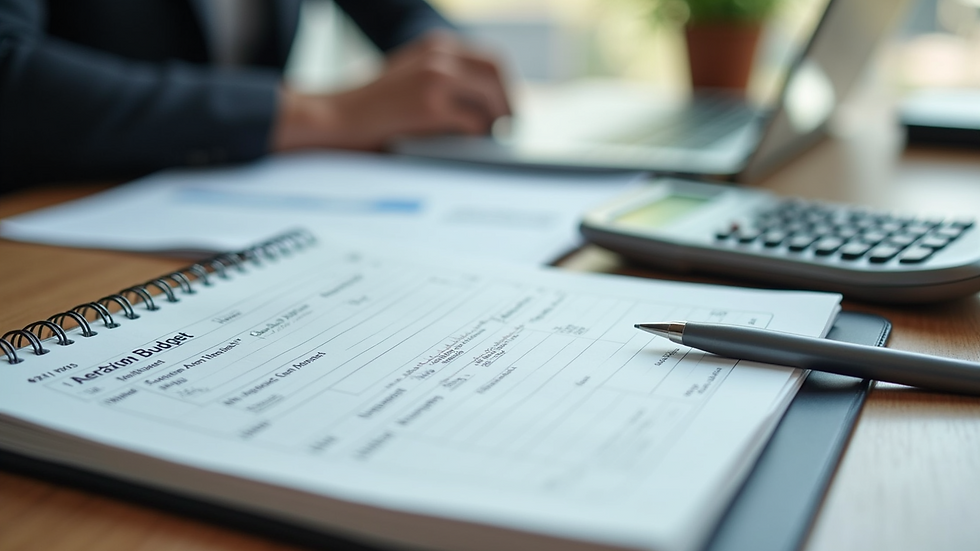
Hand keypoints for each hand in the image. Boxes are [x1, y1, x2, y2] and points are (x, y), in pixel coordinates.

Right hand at [271, 31, 510, 151]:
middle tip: (508, 127)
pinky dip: (476, 138)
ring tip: (491, 139)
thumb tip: (485, 102)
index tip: (507, 107)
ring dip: (496, 122)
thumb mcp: (410, 76)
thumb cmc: (371, 106)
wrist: (335, 117)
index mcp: (436, 46)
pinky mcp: (432, 106)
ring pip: (491, 100)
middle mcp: (439, 55)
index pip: (490, 58)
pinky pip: (474, 125)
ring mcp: (437, 77)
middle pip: (497, 73)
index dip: (505, 84)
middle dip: (508, 102)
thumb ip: (444, 79)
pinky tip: (467, 146)